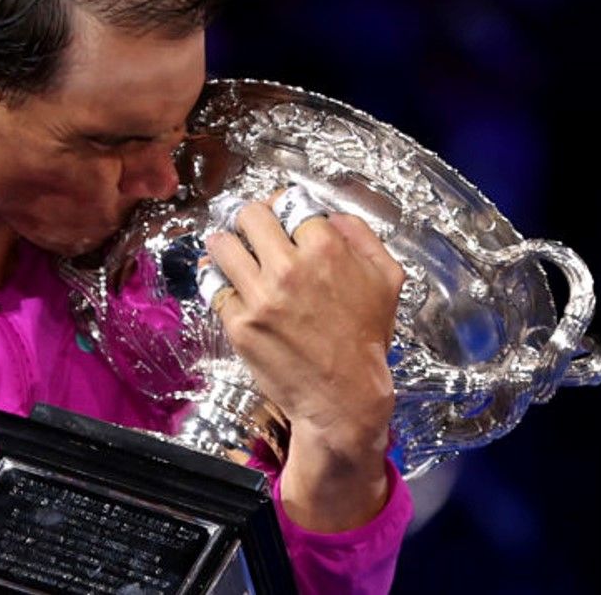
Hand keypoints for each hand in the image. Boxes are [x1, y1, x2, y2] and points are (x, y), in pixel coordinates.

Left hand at [205, 193, 404, 530]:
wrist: (343, 397)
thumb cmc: (365, 340)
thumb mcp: (386, 279)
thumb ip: (361, 236)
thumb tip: (329, 215)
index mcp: (326, 250)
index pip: (289, 203)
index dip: (283, 207)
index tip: (280, 216)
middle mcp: (288, 269)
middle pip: (249, 215)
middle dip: (251, 219)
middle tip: (252, 230)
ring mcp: (259, 297)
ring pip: (222, 245)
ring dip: (225, 244)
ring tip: (231, 250)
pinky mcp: (239, 324)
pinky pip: (214, 286)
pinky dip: (219, 282)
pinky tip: (229, 284)